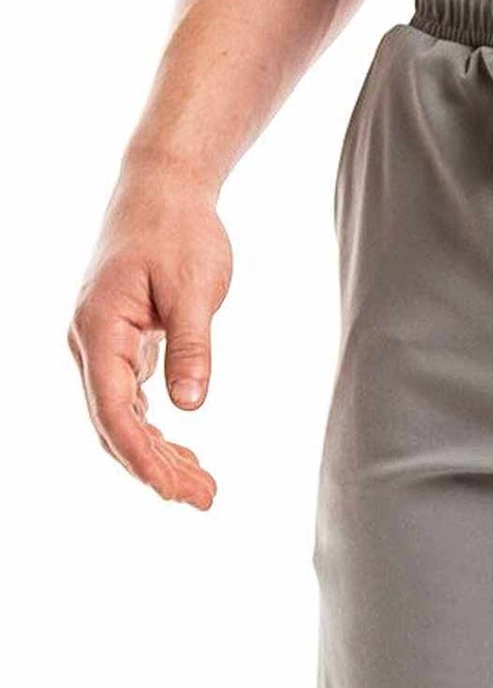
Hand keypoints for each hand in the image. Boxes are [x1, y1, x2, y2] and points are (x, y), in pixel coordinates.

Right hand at [69, 161, 231, 508]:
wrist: (162, 187)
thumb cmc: (178, 230)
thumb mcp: (195, 287)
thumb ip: (191, 346)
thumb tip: (188, 407)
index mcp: (100, 328)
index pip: (113, 411)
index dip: (142, 457)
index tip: (173, 491)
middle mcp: (90, 342)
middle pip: (115, 424)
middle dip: (156, 467)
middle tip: (205, 500)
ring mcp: (102, 344)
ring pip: (122, 416)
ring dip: (159, 455)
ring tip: (203, 489)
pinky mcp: (121, 342)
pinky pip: (131, 399)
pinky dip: (157, 429)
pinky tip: (185, 454)